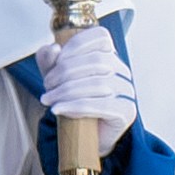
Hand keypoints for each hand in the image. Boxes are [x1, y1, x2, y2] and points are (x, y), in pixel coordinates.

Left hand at [37, 20, 133, 136]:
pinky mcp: (126, 111)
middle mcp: (122, 71)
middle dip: (65, 72)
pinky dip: (75, 107)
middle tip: (47, 85)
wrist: (85, 138)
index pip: (101, 37)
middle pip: (96, 60)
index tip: (57, 59)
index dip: (77, 45)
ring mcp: (127, 90)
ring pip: (98, 83)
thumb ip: (50, 61)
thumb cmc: (74, 103)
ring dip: (66, 91)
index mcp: (109, 56)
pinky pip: (101, 106)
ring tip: (49, 99)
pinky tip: (58, 109)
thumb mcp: (56, 78)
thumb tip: (53, 49)